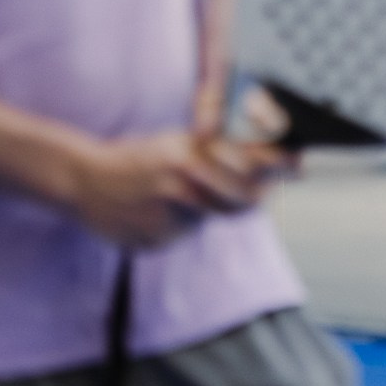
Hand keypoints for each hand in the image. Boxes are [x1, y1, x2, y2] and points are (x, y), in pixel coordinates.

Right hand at [66, 131, 288, 248]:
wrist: (84, 180)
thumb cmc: (139, 158)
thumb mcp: (178, 144)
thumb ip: (218, 151)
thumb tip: (270, 159)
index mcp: (191, 155)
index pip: (250, 163)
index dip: (280, 165)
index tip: (301, 164)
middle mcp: (183, 186)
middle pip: (243, 200)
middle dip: (257, 193)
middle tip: (263, 186)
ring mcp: (169, 218)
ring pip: (213, 217)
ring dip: (214, 206)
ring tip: (187, 191)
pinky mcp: (157, 242)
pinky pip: (186, 234)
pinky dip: (183, 224)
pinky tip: (159, 210)